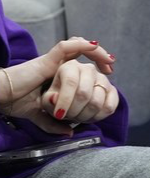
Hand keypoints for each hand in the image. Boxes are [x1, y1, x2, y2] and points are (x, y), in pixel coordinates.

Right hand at [0, 39, 115, 135]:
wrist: (2, 97)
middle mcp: (55, 66)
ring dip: (95, 51)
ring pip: (76, 46)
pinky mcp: (46, 60)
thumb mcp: (40, 116)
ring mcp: (51, 61)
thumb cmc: (15, 103)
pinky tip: (94, 46)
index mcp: (55, 75)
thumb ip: (54, 123)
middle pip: (80, 51)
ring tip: (108, 59)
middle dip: (99, 56)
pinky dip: (81, 45)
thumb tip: (69, 132)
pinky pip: (65, 47)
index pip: (77, 65)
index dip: (93, 66)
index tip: (107, 75)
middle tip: (111, 66)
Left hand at [40, 60, 118, 127]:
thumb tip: (55, 99)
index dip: (65, 100)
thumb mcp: (45, 100)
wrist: (64, 101)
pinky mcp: (112, 90)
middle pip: (84, 93)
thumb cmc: (55, 99)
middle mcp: (88, 68)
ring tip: (77, 116)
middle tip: (67, 116)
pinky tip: (89, 117)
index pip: (70, 81)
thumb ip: (47, 101)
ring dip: (84, 116)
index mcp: (69, 66)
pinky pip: (109, 106)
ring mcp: (102, 79)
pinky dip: (98, 117)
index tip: (59, 114)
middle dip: (74, 111)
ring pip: (96, 102)